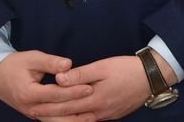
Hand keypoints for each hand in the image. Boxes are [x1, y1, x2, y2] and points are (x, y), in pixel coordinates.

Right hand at [0, 50, 92, 119]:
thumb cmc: (16, 65)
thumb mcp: (32, 58)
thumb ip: (51, 62)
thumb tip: (69, 65)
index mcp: (29, 93)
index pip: (55, 94)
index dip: (73, 91)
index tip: (89, 87)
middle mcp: (31, 108)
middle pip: (58, 112)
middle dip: (78, 107)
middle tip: (95, 100)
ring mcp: (33, 114)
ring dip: (74, 120)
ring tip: (93, 116)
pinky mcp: (37, 116)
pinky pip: (53, 121)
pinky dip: (67, 120)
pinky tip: (81, 118)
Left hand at [29, 56, 150, 119]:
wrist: (151, 77)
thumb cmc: (127, 69)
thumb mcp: (103, 67)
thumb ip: (80, 74)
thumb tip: (59, 79)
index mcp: (94, 98)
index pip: (65, 104)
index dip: (47, 106)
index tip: (32, 106)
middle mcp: (98, 111)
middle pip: (70, 116)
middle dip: (51, 116)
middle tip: (34, 114)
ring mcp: (106, 115)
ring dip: (64, 120)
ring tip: (50, 118)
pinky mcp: (112, 115)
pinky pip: (91, 121)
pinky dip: (78, 120)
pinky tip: (73, 117)